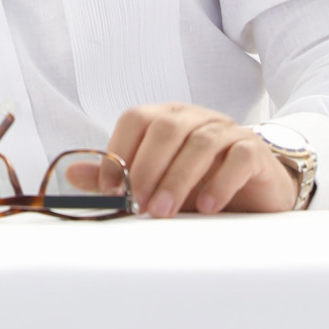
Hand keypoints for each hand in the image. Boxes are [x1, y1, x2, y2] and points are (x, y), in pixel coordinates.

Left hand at [104, 102, 297, 216]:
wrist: (256, 189)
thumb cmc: (199, 183)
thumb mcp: (155, 181)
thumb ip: (117, 175)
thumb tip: (71, 173)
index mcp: (166, 117)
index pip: (136, 119)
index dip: (119, 151)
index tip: (110, 190)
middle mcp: (195, 118)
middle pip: (166, 128)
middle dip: (147, 168)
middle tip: (138, 204)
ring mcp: (227, 130)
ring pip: (201, 143)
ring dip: (178, 179)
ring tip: (164, 211)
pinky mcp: (254, 150)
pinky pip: (238, 158)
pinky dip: (219, 182)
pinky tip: (206, 206)